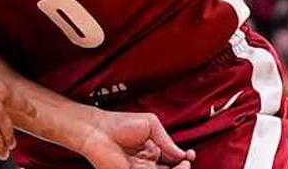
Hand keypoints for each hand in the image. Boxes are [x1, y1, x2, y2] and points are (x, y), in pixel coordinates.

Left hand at [77, 110, 194, 168]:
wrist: (97, 129)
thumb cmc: (119, 124)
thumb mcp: (151, 126)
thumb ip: (167, 141)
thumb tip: (182, 154)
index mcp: (152, 151)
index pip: (173, 161)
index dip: (184, 160)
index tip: (189, 155)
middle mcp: (147, 164)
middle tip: (185, 162)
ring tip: (181, 166)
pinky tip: (169, 167)